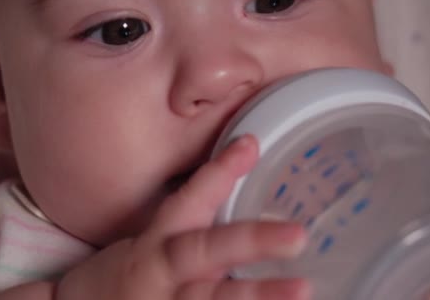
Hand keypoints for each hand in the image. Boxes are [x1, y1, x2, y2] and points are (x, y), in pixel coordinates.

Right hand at [56, 135, 309, 299]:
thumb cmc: (127, 274)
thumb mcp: (152, 240)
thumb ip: (195, 214)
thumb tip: (247, 162)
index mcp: (157, 244)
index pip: (188, 200)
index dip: (218, 174)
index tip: (250, 145)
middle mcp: (163, 273)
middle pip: (205, 251)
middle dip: (249, 242)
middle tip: (297, 235)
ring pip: (213, 299)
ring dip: (257, 296)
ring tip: (301, 289)